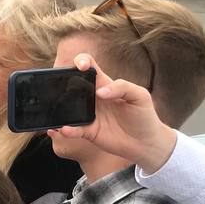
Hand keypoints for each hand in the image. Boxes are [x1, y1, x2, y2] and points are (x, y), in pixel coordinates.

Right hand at [55, 54, 177, 172]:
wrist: (146, 142)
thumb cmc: (144, 115)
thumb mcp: (140, 95)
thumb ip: (123, 87)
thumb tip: (100, 92)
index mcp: (104, 84)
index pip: (89, 66)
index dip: (81, 61)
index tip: (82, 66)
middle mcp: (92, 97)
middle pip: (72, 84)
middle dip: (64, 82)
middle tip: (66, 87)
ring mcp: (88, 114)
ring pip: (67, 106)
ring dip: (60, 106)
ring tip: (58, 108)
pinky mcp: (87, 131)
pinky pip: (73, 129)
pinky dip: (67, 129)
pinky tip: (66, 129)